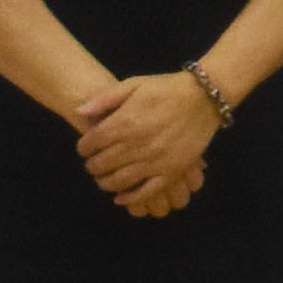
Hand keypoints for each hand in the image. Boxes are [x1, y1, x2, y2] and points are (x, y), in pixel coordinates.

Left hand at [69, 69, 224, 216]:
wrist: (203, 97)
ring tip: (104, 179)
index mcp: (124, 123)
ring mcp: (154, 161)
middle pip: (103, 163)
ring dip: (105, 183)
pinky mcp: (171, 171)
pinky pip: (147, 192)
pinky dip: (130, 198)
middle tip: (93, 164)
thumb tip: (79, 112)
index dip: (83, 147)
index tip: (84, 148)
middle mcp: (136, 145)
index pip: (92, 143)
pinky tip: (120, 198)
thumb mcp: (133, 84)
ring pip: (120, 181)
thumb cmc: (166, 88)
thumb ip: (105, 99)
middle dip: (92, 165)